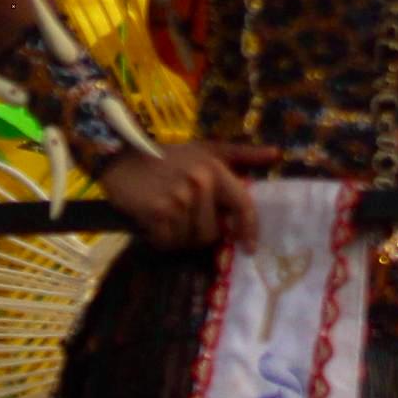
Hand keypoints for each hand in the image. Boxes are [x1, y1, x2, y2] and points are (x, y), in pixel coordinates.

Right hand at [98, 141, 258, 248]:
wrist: (121, 157)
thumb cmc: (168, 155)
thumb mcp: (206, 149)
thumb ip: (241, 153)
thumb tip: (276, 153)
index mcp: (215, 170)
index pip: (242, 206)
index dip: (248, 230)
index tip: (249, 248)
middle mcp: (199, 185)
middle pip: (212, 232)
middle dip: (199, 231)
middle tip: (183, 217)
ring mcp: (177, 200)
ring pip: (189, 240)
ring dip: (178, 236)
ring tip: (167, 217)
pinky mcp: (156, 213)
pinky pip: (167, 241)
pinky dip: (160, 238)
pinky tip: (153, 222)